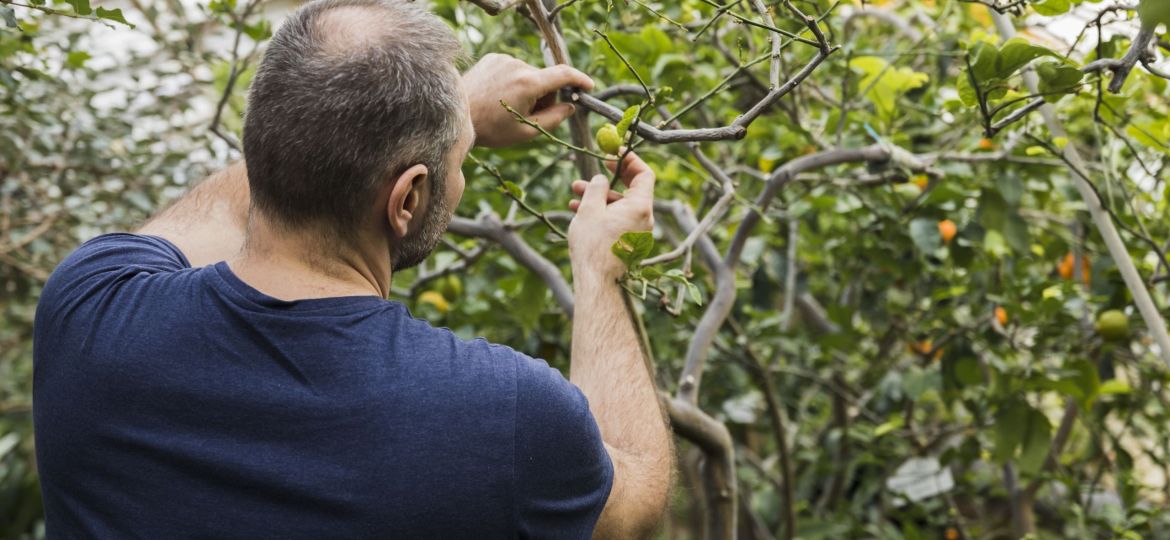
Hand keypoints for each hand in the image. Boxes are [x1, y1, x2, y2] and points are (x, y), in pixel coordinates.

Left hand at [462, 53, 593, 147]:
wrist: (456, 115)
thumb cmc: (491, 128)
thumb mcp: (527, 131)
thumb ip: (554, 118)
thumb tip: (571, 106)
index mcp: (529, 84)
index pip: (564, 74)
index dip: (580, 80)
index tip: (588, 86)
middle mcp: (518, 65)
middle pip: (546, 79)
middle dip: (546, 96)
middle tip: (531, 115)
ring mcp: (505, 59)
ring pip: (530, 74)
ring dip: (529, 89)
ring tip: (509, 107)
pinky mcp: (494, 57)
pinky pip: (515, 69)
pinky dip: (515, 81)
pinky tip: (499, 95)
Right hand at [567, 151, 655, 280]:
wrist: (597, 282)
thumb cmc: (593, 245)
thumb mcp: (590, 208)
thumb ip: (596, 187)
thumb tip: (600, 179)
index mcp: (641, 207)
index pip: (644, 174)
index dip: (630, 160)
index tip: (614, 154)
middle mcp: (644, 219)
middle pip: (632, 189)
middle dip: (609, 178)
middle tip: (595, 168)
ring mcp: (637, 232)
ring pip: (620, 206)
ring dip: (600, 196)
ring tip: (575, 191)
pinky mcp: (628, 243)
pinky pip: (617, 220)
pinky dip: (602, 212)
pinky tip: (579, 210)